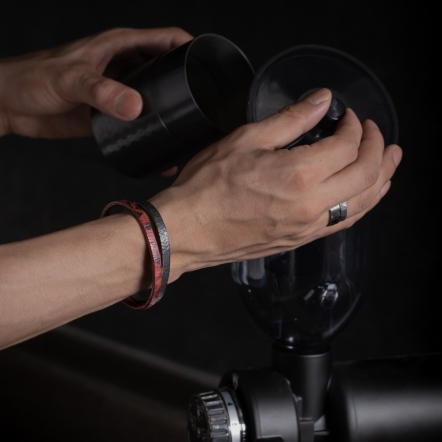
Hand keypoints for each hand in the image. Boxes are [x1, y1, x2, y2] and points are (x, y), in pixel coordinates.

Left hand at [0, 27, 192, 137]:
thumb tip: (136, 107)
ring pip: (155, 98)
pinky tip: (159, 146)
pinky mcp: (111, 114)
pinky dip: (150, 132)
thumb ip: (101, 91)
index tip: (210, 64)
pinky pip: (138, 122)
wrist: (10, 105)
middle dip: (186, 84)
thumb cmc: (31, 78)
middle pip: (166, 71)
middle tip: (204, 106)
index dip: (191, 47)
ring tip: (188, 130)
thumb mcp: (70, 80)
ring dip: (170, 112)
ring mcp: (119, 91)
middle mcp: (124, 67)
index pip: (166, 39)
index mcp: (120, 46)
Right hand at [150, 88, 402, 281]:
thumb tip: (322, 100)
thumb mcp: (246, 140)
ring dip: (381, 179)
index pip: (346, 145)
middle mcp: (311, 205)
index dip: (353, 126)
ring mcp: (308, 227)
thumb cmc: (206, 187)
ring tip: (389, 163)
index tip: (347, 116)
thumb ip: (291, 119)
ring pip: (363, 203)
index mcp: (299, 175)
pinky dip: (363, 204)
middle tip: (377, 134)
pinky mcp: (299, 240)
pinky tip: (364, 195)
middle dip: (378, 149)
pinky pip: (343, 223)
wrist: (186, 231)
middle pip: (366, 174)